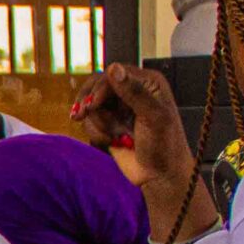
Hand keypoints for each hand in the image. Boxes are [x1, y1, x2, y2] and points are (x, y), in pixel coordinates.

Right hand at [72, 62, 195, 190]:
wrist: (159, 176)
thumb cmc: (164, 146)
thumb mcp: (153, 116)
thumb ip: (134, 92)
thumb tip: (113, 68)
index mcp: (148, 82)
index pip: (114, 73)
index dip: (99, 87)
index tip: (92, 105)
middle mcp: (132, 91)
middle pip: (98, 85)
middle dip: (90, 103)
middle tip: (79, 115)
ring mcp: (120, 107)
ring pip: (91, 104)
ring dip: (98, 123)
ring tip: (113, 136)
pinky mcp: (110, 123)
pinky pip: (91, 120)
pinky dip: (96, 132)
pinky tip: (111, 141)